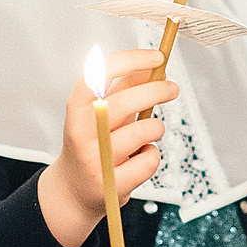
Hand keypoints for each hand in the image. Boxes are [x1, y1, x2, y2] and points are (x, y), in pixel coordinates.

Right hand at [37, 48, 176, 246]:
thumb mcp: (100, 113)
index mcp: (77, 108)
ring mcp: (95, 159)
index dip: (131, 60)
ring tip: (149, 132)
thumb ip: (124, 89)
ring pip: (143, 131)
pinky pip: (149, 160)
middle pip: (125, 101)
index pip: (100, 73)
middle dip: (156, 90)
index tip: (157, 57)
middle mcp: (81, 132)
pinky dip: (152, 155)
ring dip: (155, 128)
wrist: (74, 190)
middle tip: (172, 88)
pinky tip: (139, 158)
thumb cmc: (93, 143)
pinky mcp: (112, 183)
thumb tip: (154, 65)